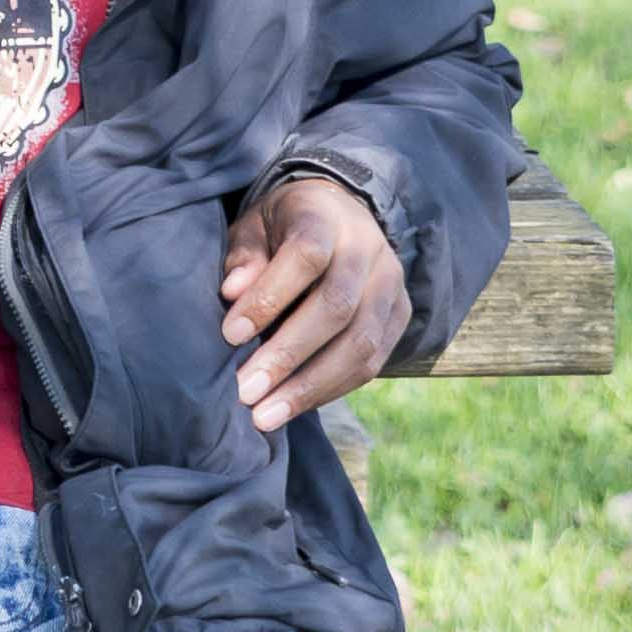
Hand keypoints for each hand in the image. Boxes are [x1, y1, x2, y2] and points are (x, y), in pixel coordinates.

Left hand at [221, 167, 408, 432]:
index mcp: (327, 220)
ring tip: (265, 416)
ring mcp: (391, 285)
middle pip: (337, 308)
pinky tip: (293, 407)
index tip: (230, 334)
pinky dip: (331, 389)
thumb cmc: (282, 227)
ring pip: (361, 343)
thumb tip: (231, 293)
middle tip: (245, 391)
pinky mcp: (401, 315)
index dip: (269, 297)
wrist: (340, 215)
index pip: (306, 256)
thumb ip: (243, 256)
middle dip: (288, 356)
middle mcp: (368, 251)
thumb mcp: (254, 226)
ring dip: (310, 386)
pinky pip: (373, 362)